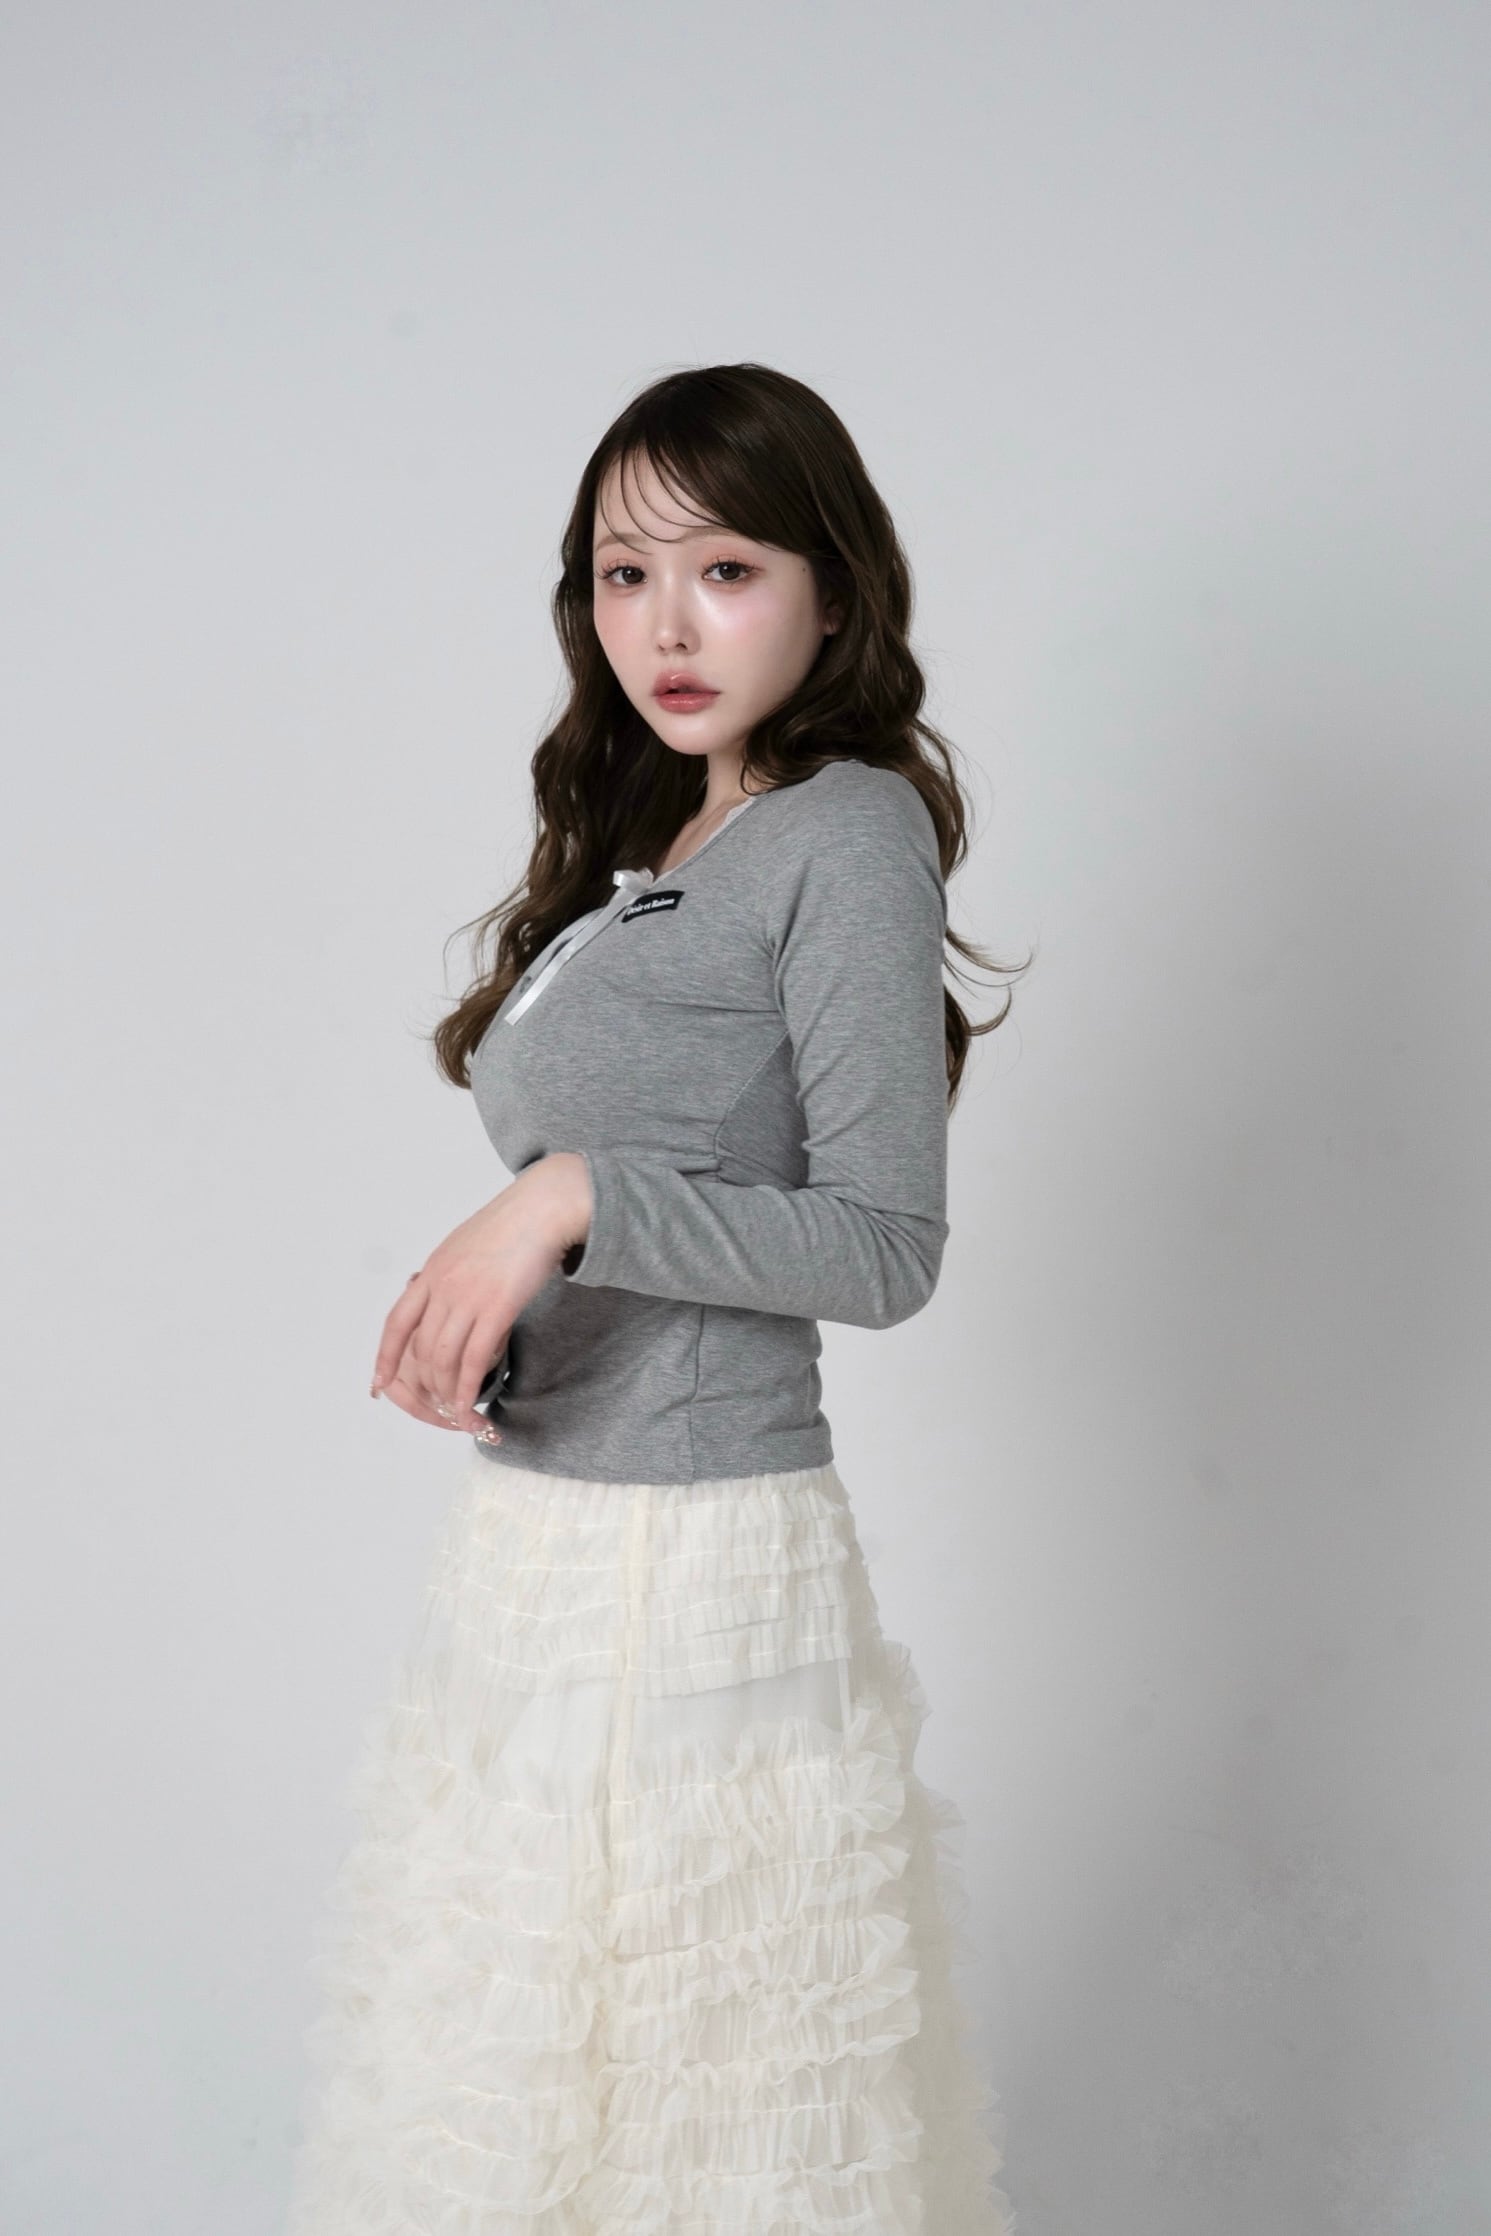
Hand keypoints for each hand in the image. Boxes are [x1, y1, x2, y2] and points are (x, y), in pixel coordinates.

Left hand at [369, 1153, 591, 1436]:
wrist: (541, 1209)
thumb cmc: (513, 1225)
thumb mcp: (466, 1246)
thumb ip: (452, 1275)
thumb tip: (449, 1300)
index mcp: (432, 1271)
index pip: (396, 1323)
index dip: (385, 1357)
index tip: (379, 1383)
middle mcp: (442, 1286)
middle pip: (421, 1349)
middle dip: (426, 1384)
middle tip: (437, 1405)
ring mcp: (468, 1297)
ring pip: (444, 1359)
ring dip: (448, 1391)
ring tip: (456, 1409)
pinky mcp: (497, 1308)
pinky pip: (474, 1359)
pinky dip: (468, 1386)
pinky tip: (471, 1403)